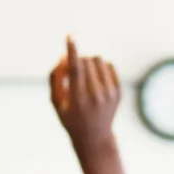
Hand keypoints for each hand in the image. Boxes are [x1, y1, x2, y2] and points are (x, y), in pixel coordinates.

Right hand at [50, 37, 120, 153]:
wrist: (94, 137)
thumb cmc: (70, 117)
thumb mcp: (56, 101)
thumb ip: (55, 78)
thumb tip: (64, 57)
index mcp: (78, 100)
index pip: (76, 70)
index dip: (72, 51)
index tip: (70, 36)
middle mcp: (96, 96)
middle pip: (85, 61)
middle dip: (76, 61)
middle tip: (72, 73)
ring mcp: (109, 94)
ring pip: (98, 59)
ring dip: (88, 62)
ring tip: (84, 76)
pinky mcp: (118, 91)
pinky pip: (108, 65)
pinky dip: (100, 67)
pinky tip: (95, 80)